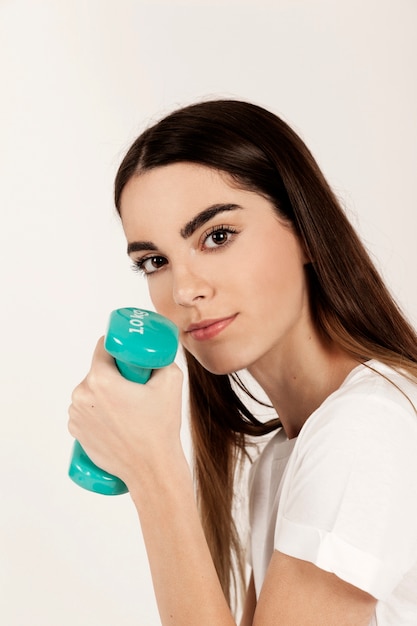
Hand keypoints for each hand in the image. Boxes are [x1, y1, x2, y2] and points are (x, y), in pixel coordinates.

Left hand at [68, 337, 183, 487]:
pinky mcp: (76, 430)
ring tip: (128, 407)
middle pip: (98, 370)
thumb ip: (162, 359)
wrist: (152, 468)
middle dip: (116, 373)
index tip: (131, 356)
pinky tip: (117, 419)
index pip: (104, 347)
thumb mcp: (171, 381)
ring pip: (91, 390)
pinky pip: (86, 409)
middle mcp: (81, 394)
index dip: (119, 347)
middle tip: (137, 386)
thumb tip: (157, 350)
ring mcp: (76, 414)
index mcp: (100, 379)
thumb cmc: (161, 428)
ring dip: (106, 392)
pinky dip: (98, 410)